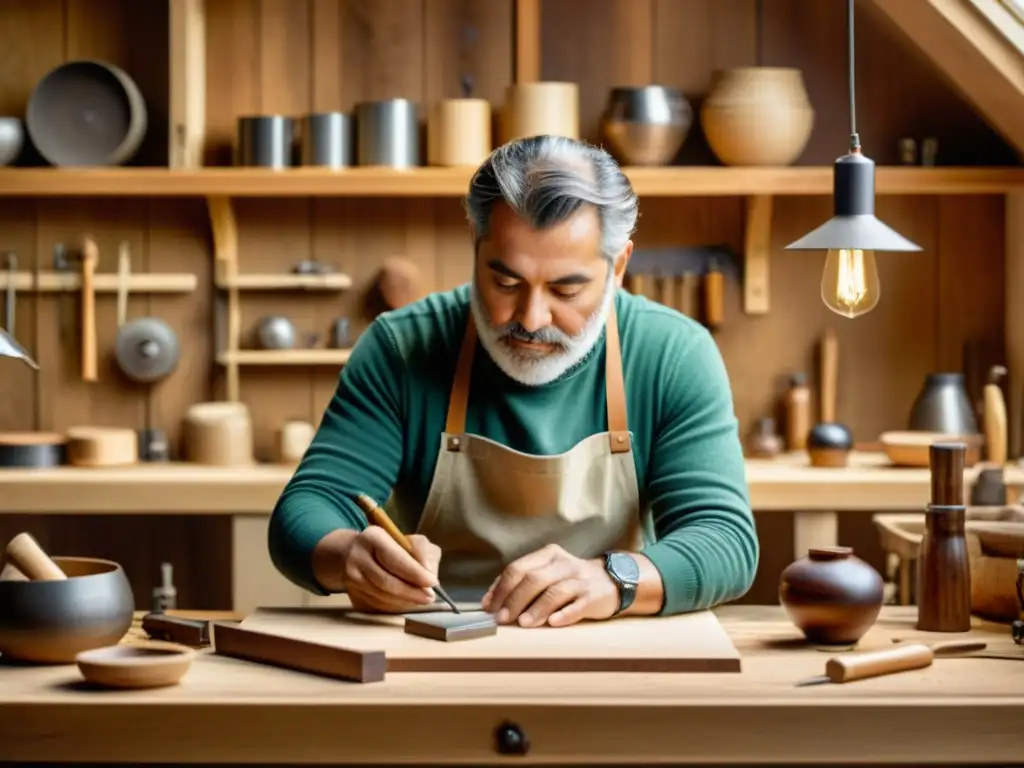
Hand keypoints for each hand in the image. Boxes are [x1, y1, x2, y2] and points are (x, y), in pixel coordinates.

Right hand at [342, 527, 441, 613]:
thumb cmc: (389, 545)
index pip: (395, 559)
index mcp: (373, 537)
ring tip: (421, 600)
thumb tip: (429, 573)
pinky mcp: (352, 593)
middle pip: (386, 581)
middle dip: (411, 591)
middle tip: (429, 597)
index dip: (415, 573)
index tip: (432, 582)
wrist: (351, 553)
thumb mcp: (409, 540)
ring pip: (381, 595)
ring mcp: (352, 577)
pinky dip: (394, 606)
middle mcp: (358, 557)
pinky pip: (376, 604)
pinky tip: (406, 602)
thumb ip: (422, 551)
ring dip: (404, 601)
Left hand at [481, 544, 618, 627]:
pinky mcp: (594, 596)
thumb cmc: (570, 581)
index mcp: (548, 555)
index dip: (501, 588)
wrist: (612, 581)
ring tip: (524, 623)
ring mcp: (580, 579)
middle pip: (534, 579)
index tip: (489, 607)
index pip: (518, 568)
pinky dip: (565, 613)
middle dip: (515, 599)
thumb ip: (520, 583)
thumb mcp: (547, 574)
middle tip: (502, 619)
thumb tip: (488, 601)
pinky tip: (553, 623)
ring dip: (537, 608)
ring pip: (555, 591)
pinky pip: (578, 604)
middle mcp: (564, 564)